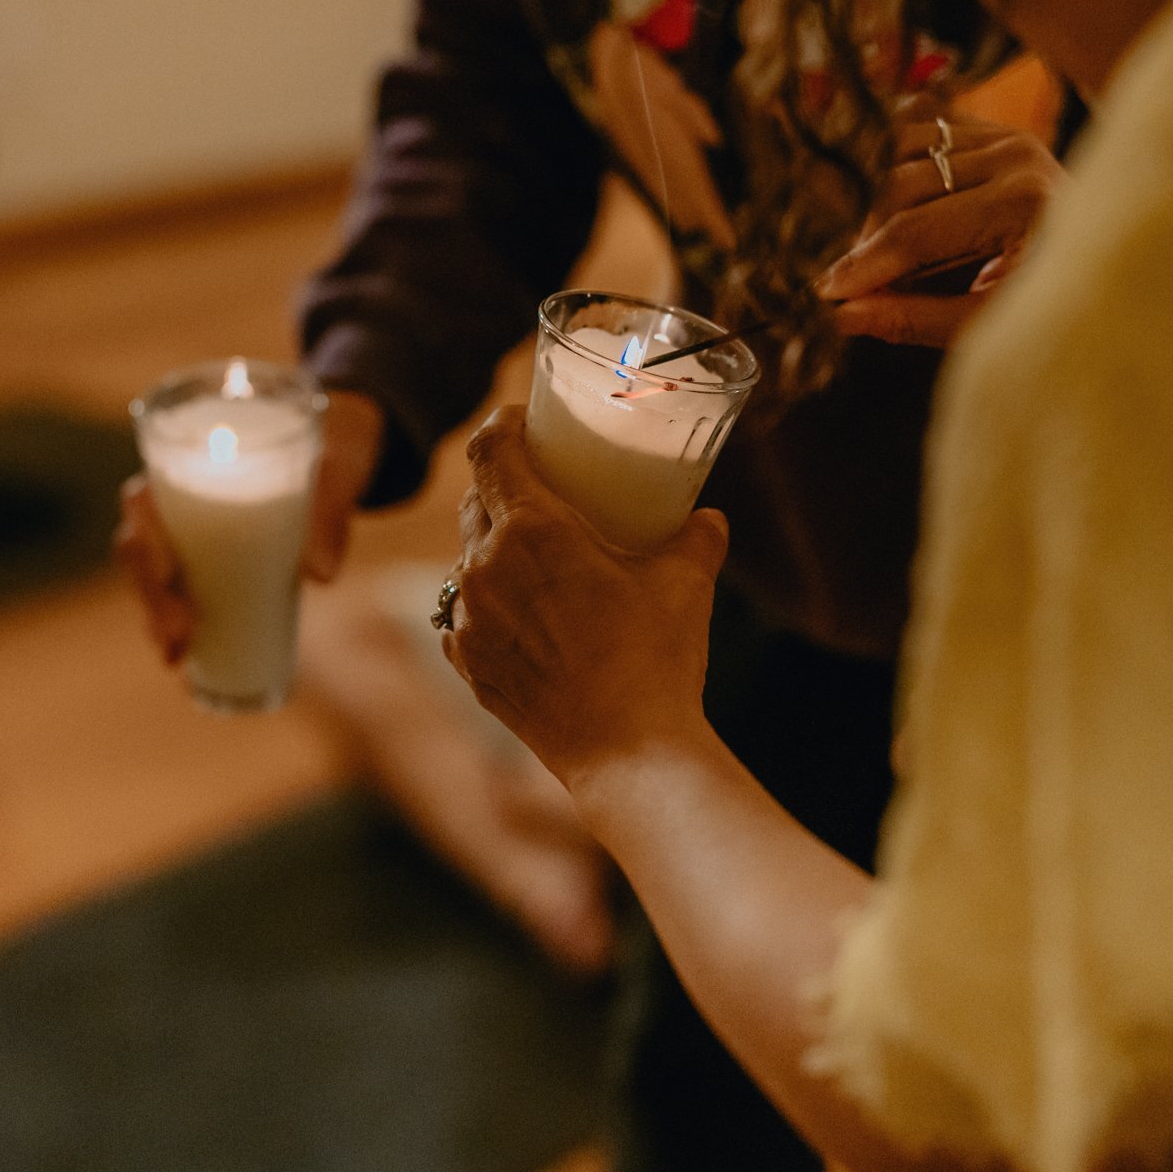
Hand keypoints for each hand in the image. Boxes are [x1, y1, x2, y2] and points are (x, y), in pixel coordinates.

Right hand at [114, 388, 387, 665]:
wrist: (350, 450)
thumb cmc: (337, 449)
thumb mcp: (341, 469)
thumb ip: (331, 512)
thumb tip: (321, 577)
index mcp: (193, 460)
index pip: (142, 501)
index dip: (144, 541)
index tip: (170, 578)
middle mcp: (182, 500)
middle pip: (141, 550)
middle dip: (151, 599)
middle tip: (179, 638)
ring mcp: (196, 534)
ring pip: (155, 579)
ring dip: (158, 620)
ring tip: (176, 660)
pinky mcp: (217, 562)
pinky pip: (186, 595)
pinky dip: (182, 628)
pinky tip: (189, 667)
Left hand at [442, 407, 728, 787]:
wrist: (628, 752)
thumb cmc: (655, 658)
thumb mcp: (686, 582)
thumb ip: (696, 537)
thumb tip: (708, 518)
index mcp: (530, 530)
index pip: (490, 451)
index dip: (501, 423)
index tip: (520, 419)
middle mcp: (484, 568)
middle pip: (476, 501)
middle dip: (502, 484)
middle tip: (539, 484)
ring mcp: (469, 620)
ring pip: (466, 560)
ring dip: (492, 547)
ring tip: (533, 556)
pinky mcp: (468, 664)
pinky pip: (464, 614)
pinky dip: (488, 601)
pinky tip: (522, 612)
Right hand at [816, 98, 1066, 347]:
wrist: (1114, 272)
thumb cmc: (1055, 306)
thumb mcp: (987, 326)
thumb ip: (915, 320)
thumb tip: (843, 316)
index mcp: (1021, 204)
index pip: (914, 233)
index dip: (863, 267)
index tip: (825, 294)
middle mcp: (1015, 156)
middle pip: (900, 186)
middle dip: (868, 238)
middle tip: (858, 284)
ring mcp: (1008, 135)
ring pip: (902, 150)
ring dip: (879, 200)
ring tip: (883, 250)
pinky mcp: (999, 130)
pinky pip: (923, 130)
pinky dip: (898, 164)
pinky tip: (897, 207)